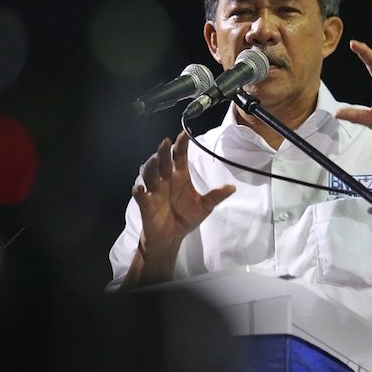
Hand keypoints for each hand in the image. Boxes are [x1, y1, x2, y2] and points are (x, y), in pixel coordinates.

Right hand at [133, 131, 234, 256]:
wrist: (172, 237)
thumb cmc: (186, 217)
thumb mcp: (204, 207)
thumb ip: (215, 196)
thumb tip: (232, 188)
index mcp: (180, 177)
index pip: (180, 157)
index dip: (181, 145)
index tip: (184, 133)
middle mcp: (166, 180)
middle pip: (163, 163)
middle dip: (163, 152)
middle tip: (165, 143)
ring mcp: (155, 191)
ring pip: (150, 175)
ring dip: (151, 168)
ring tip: (154, 161)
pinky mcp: (146, 204)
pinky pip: (141, 196)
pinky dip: (139, 191)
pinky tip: (140, 188)